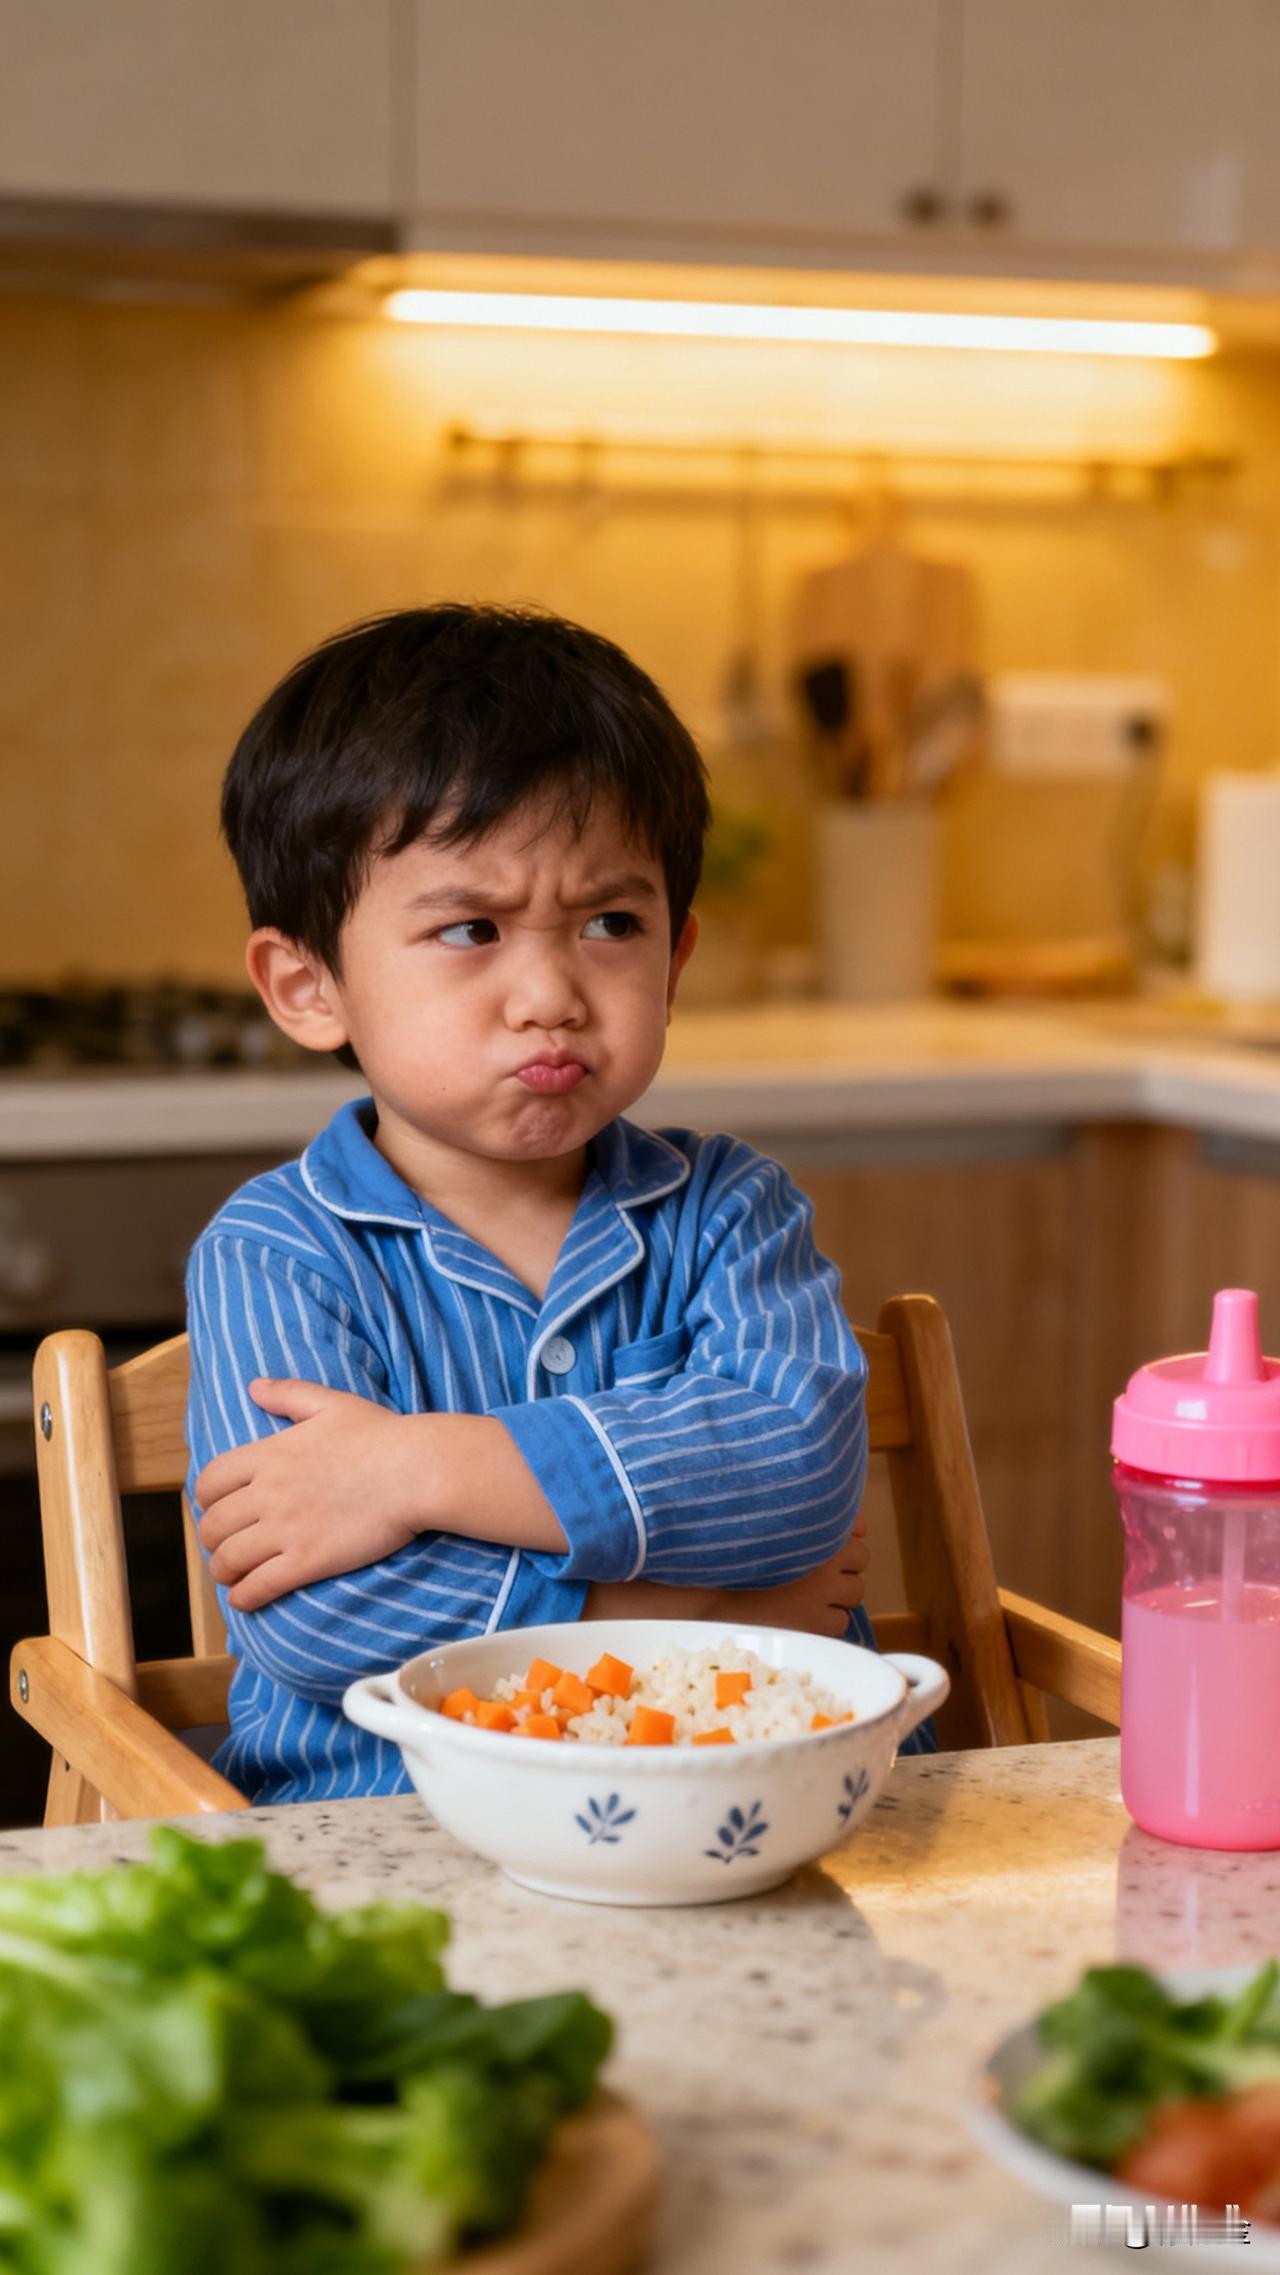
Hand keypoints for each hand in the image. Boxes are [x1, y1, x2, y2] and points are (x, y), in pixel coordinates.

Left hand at [195, 1380, 422, 1611]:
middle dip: (212, 1540)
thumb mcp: (331, 1404)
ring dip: (224, 1571)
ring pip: (229, 1560)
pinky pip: (259, 1587)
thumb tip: (254, 1387)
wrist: (416, 1471)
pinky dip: (245, 1597)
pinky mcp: (308, 1561)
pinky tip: (247, 1599)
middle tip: (226, 1546)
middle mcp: (268, 1493)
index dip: (207, 1500)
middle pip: (213, 1526)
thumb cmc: (381, 1435)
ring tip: (234, 1575)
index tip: (218, 1509)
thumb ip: (288, 1394)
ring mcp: (286, 1529)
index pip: (209, 1482)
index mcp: (269, 1454)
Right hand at [707, 1514, 869, 1638]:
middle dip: (843, 1565)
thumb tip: (859, 1525)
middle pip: (861, 1558)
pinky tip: (801, 1615)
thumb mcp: (770, 1527)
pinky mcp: (815, 1623)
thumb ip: (812, 1518)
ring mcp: (822, 1593)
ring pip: (855, 1592)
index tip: (823, 1545)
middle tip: (814, 1572)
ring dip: (837, 1594)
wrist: (707, 1593)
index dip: (842, 1539)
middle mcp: (824, 1558)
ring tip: (805, 1595)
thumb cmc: (735, 1555)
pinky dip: (826, 1620)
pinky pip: (840, 1622)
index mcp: (812, 1528)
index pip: (856, 1529)